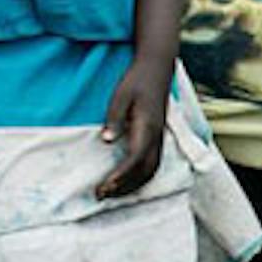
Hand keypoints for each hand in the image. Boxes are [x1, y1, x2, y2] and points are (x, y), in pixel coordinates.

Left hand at [97, 59, 170, 198]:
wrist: (157, 66)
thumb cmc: (136, 80)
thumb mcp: (120, 96)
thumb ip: (114, 119)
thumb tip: (107, 141)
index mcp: (147, 125)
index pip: (135, 158)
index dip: (120, 176)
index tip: (103, 187)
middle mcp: (157, 135)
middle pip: (145, 170)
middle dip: (124, 187)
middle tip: (101, 195)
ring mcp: (160, 136)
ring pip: (152, 170)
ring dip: (133, 185)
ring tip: (112, 193)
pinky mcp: (159, 136)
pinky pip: (154, 164)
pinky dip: (141, 178)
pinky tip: (127, 182)